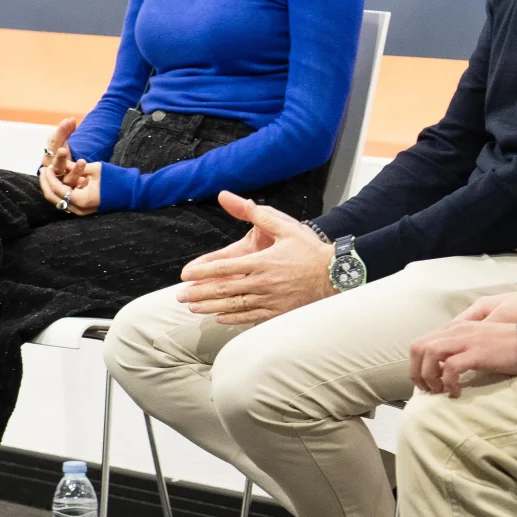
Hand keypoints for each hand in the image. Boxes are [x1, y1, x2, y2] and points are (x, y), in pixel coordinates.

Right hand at [39, 117, 85, 185]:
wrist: (62, 174)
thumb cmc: (61, 155)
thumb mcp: (61, 142)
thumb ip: (65, 131)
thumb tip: (71, 119)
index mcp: (50, 156)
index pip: (53, 145)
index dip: (59, 135)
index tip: (66, 124)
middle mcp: (54, 170)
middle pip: (56, 165)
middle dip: (60, 158)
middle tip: (64, 150)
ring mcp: (62, 182)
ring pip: (67, 179)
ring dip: (75, 171)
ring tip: (83, 162)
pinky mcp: (71, 191)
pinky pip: (76, 188)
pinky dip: (81, 183)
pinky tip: (88, 179)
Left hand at [176, 191, 333, 324]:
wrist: (336, 275)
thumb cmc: (310, 250)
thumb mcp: (284, 225)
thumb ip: (255, 213)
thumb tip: (229, 197)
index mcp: (262, 262)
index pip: (225, 268)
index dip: (202, 272)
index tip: (186, 275)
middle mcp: (263, 283)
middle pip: (224, 290)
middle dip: (199, 293)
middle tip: (181, 296)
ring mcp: (270, 301)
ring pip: (234, 306)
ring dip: (211, 308)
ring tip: (193, 308)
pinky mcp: (278, 313)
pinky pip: (251, 318)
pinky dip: (233, 319)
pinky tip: (220, 318)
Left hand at [408, 286, 516, 395]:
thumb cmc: (509, 346)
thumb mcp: (479, 342)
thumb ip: (461, 348)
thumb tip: (444, 368)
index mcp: (456, 328)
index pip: (422, 342)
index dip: (417, 364)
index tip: (426, 381)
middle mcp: (457, 330)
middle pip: (418, 347)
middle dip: (417, 372)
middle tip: (428, 389)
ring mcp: (467, 340)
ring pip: (430, 355)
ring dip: (430, 377)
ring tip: (441, 390)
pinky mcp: (478, 353)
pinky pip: (450, 368)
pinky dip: (449, 383)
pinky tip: (457, 392)